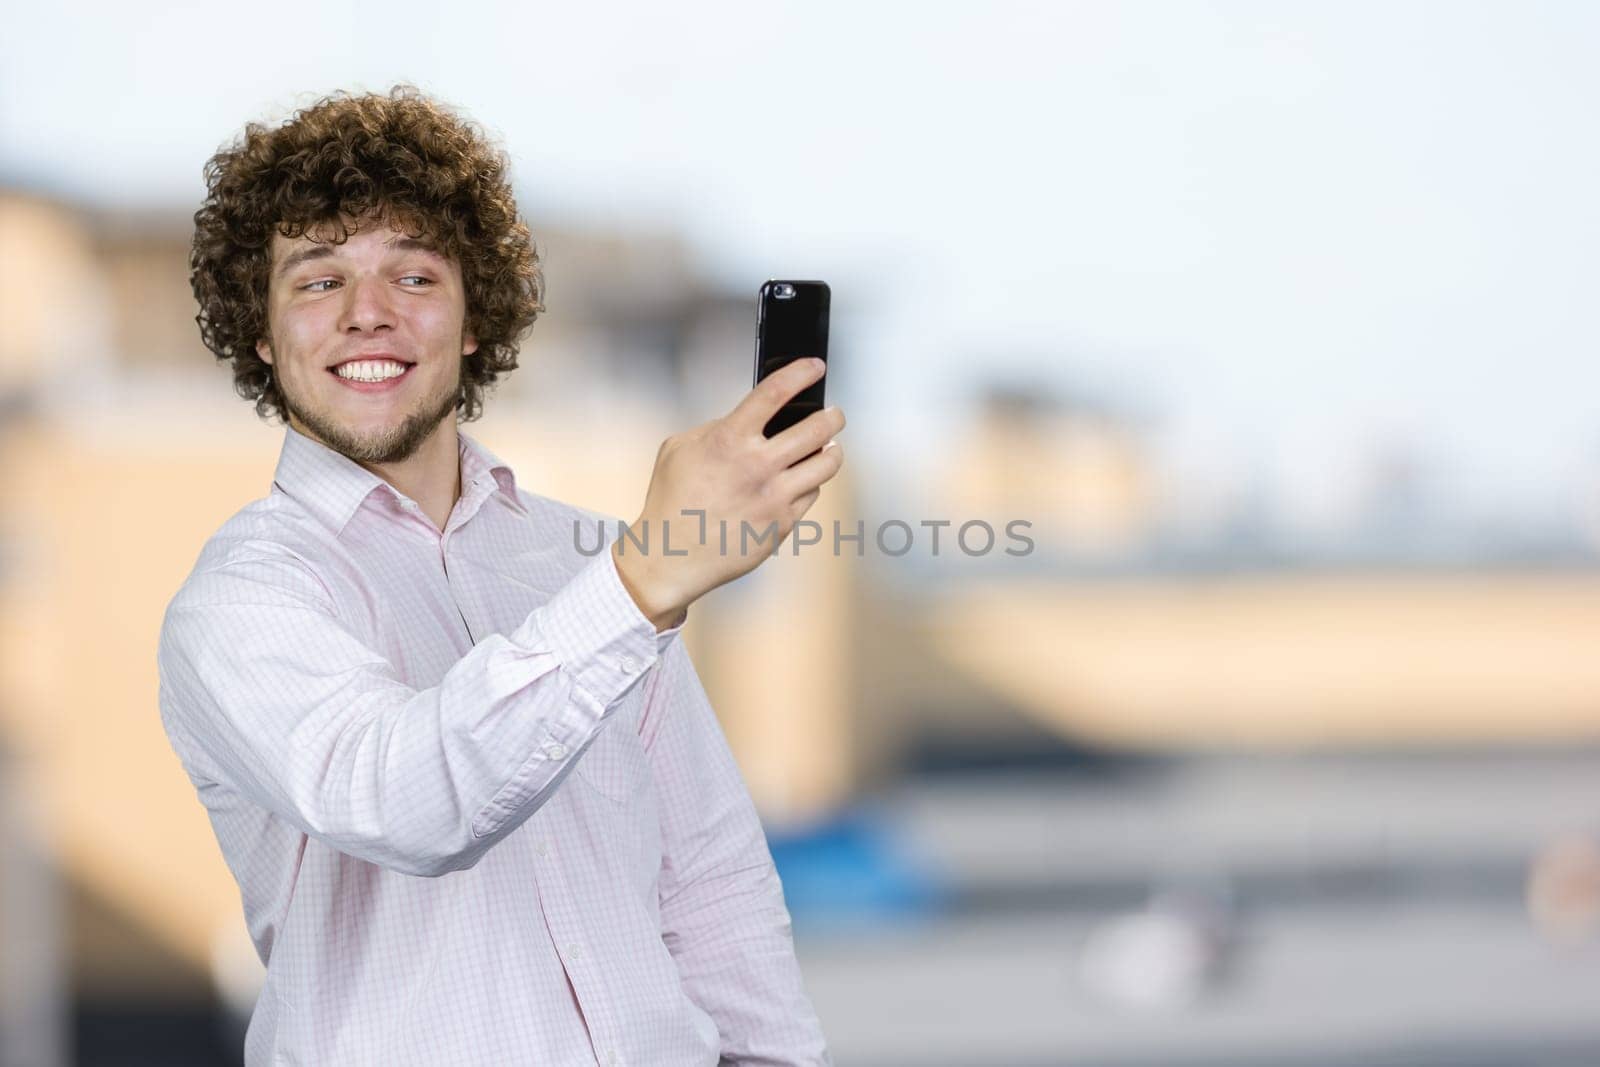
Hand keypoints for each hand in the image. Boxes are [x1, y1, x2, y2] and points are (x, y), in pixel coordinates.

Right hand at [612, 358, 845, 628]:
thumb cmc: (671, 501)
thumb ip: (715, 428)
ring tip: (831, 446)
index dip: (801, 373)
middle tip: (835, 413)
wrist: (670, 556)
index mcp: (729, 439)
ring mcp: (775, 497)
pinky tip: (804, 479)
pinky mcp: (783, 524)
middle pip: (817, 429)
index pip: (776, 393)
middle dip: (833, 416)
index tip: (815, 367)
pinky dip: (811, 483)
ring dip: (833, 450)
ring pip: (826, 464)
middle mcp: (758, 466)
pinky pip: (811, 495)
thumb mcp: (679, 449)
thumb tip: (745, 420)